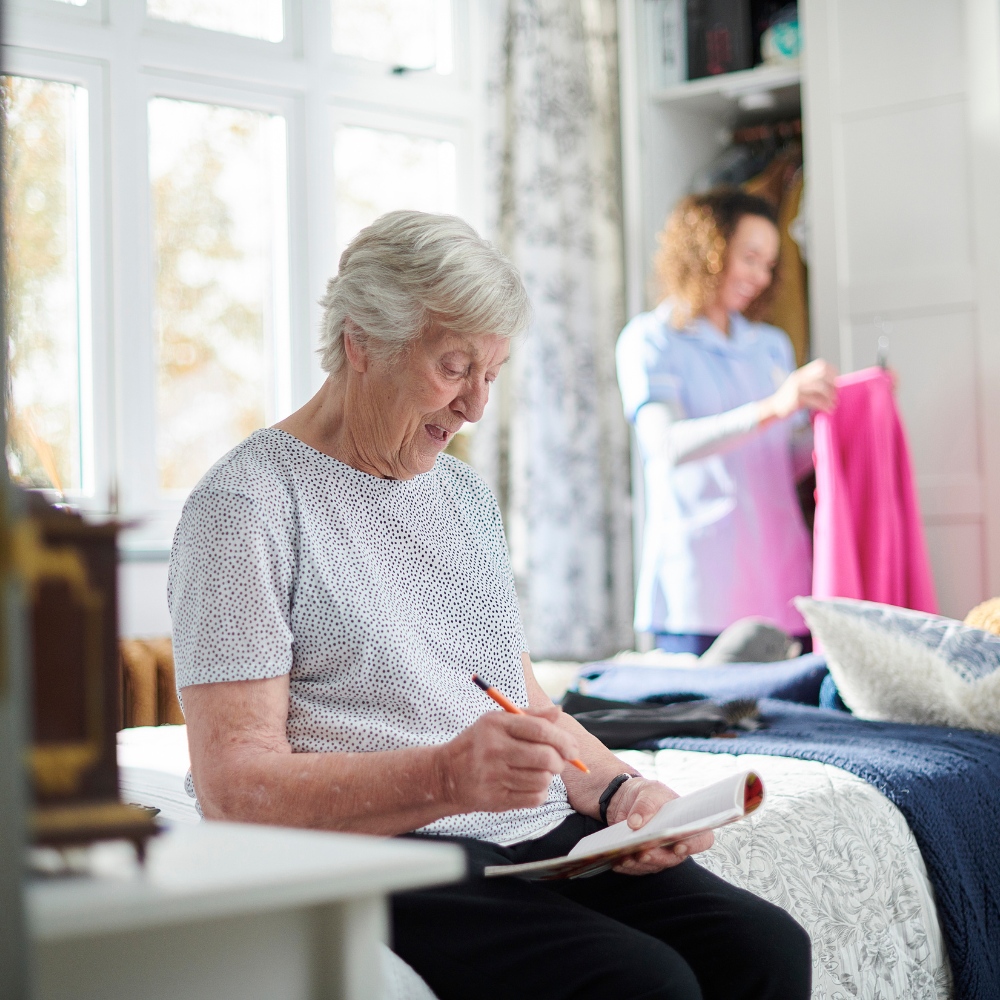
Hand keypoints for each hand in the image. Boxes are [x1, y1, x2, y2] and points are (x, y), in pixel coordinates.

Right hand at [437, 704, 579, 814]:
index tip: (573, 748)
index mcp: (496, 724)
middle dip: (560, 761)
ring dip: (548, 777)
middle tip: (559, 762)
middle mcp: (494, 749)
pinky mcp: (495, 798)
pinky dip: (539, 793)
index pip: (539, 730)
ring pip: (542, 779)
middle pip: (544, 757)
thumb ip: (530, 716)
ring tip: (539, 772)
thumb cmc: (478, 744)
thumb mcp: (497, 722)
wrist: (446, 775)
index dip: (563, 740)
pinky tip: (529, 785)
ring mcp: (494, 776)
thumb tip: (558, 711)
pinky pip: (533, 798)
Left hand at [605, 777, 713, 875]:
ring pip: (654, 866)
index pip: (701, 839)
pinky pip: (637, 869)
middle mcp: (677, 844)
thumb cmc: (648, 796)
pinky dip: (626, 865)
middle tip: (643, 852)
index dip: (693, 845)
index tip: (678, 845)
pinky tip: (616, 860)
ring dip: (639, 863)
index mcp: (687, 824)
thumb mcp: (649, 791)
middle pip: (673, 858)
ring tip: (625, 856)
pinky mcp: (645, 862)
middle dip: (657, 856)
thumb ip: (646, 804)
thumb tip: (636, 822)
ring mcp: (661, 855)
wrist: (630, 801)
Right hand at [760, 358, 837, 421]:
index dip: (832, 372)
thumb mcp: (800, 388)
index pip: (821, 365)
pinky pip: (815, 400)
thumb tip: (834, 385)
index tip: (837, 382)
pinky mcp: (796, 399)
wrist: (773, 409)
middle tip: (837, 394)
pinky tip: (828, 410)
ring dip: (830, 396)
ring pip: (821, 387)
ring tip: (834, 404)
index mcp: (801, 374)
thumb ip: (812, 384)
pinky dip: (824, 405)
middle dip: (833, 384)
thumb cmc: (790, 401)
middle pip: (823, 374)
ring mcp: (797, 387)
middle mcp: (799, 378)